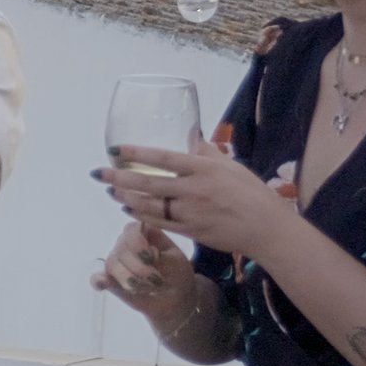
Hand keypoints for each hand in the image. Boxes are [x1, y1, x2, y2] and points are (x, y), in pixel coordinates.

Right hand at [90, 221, 192, 318]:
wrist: (175, 299)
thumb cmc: (177, 275)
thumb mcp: (176, 264)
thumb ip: (161, 258)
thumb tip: (146, 258)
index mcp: (144, 233)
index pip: (132, 230)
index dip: (138, 243)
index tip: (152, 258)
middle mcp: (126, 244)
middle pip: (121, 249)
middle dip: (139, 267)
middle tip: (157, 281)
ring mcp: (117, 262)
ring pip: (112, 264)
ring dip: (129, 279)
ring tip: (147, 288)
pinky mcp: (111, 281)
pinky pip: (97, 278)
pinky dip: (98, 281)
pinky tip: (103, 284)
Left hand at [95, 140, 289, 262]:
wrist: (265, 228)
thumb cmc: (251, 193)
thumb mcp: (230, 166)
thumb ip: (207, 151)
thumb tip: (191, 134)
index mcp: (204, 169)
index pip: (164, 158)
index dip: (137, 153)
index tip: (116, 149)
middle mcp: (194, 189)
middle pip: (149, 183)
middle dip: (120, 178)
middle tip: (99, 174)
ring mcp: (191, 212)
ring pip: (150, 205)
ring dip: (127, 197)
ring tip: (111, 190)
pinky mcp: (191, 231)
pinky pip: (160, 223)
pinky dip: (142, 215)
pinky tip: (129, 208)